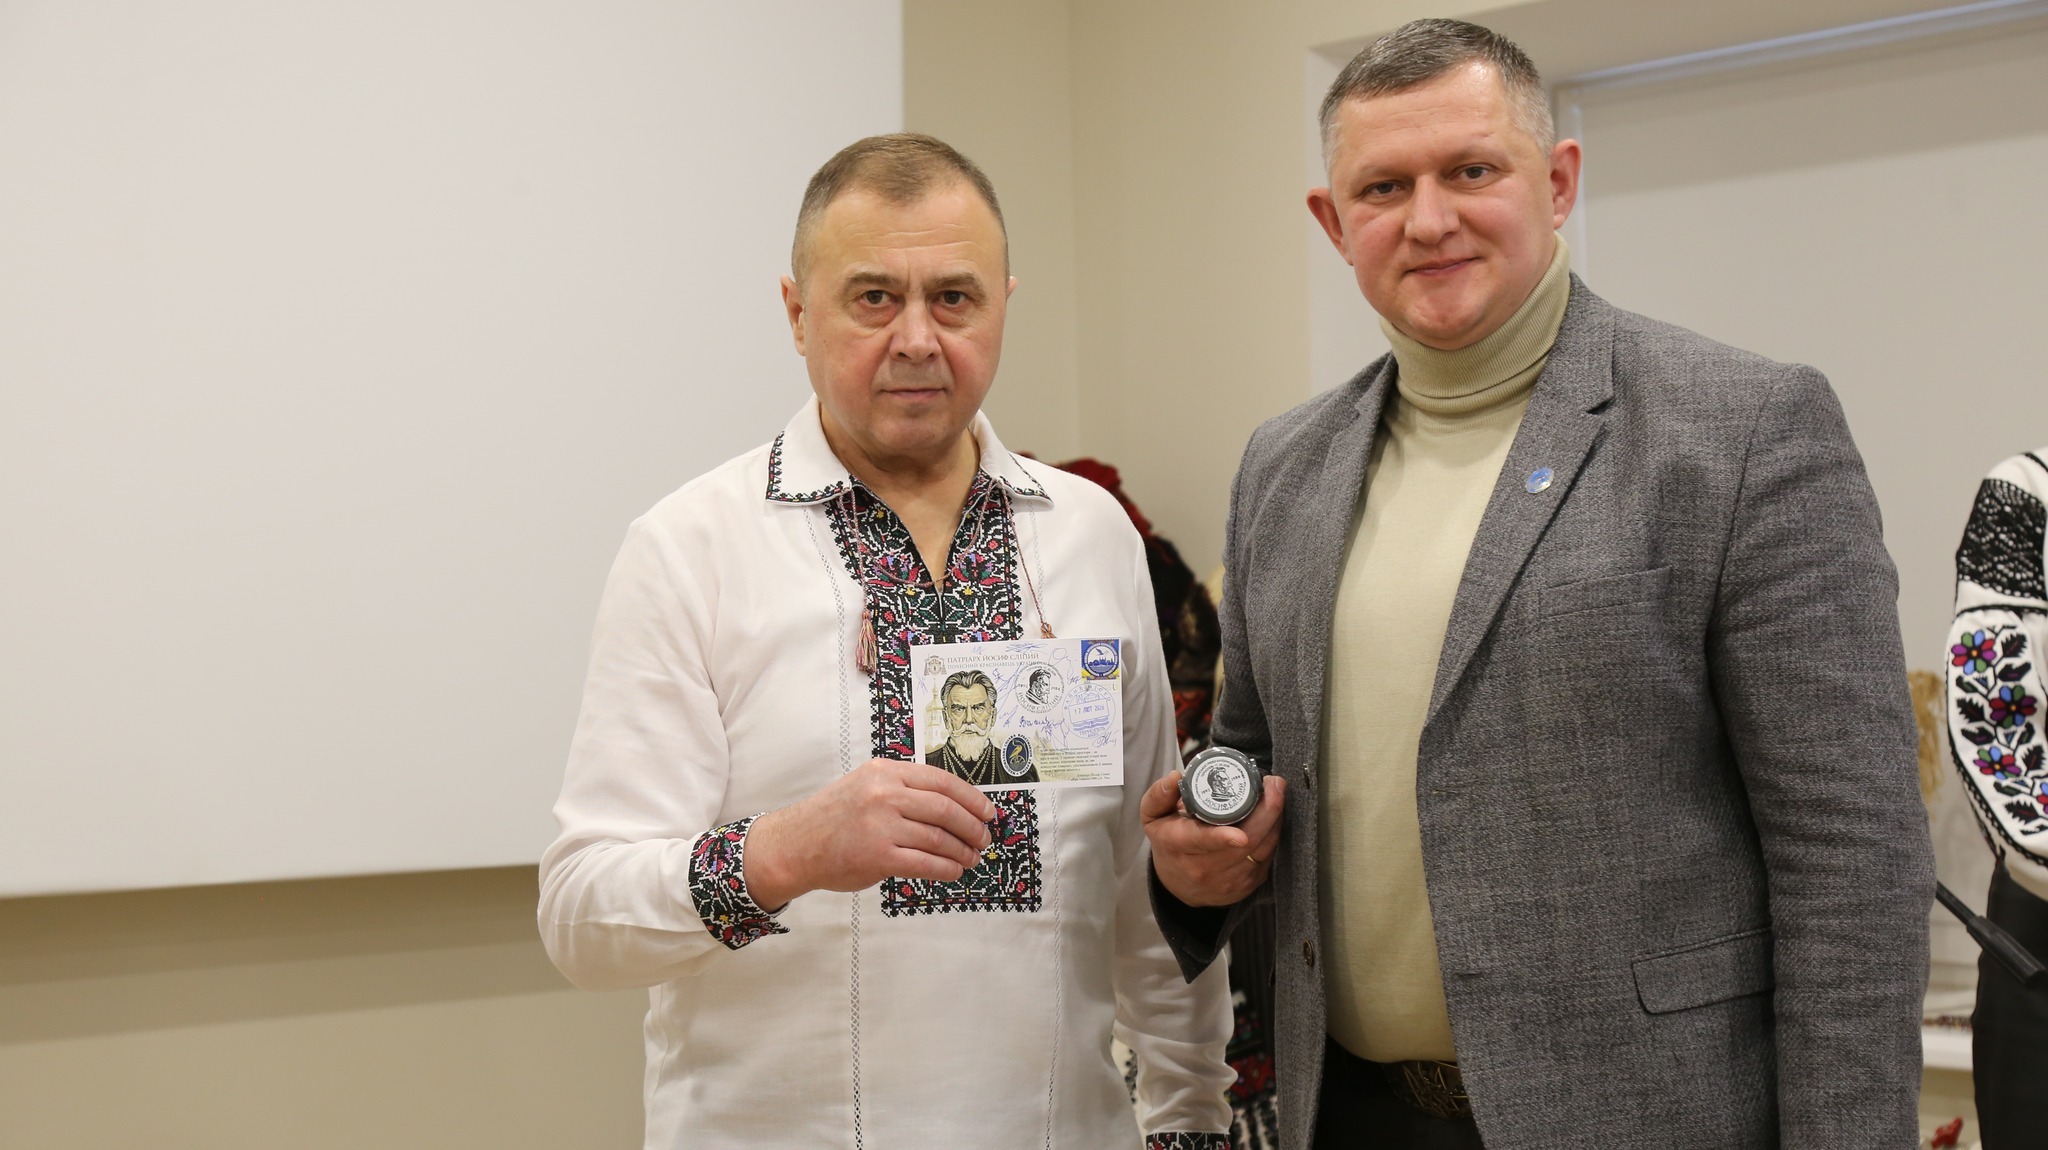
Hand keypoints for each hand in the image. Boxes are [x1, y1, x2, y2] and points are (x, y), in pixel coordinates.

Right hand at [743, 758, 998, 908]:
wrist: (796, 845)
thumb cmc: (832, 817)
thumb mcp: (865, 785)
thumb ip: (902, 788)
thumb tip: (951, 804)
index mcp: (885, 772)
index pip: (941, 781)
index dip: (971, 798)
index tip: (987, 811)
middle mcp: (884, 795)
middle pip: (945, 809)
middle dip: (972, 826)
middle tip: (984, 837)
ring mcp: (881, 826)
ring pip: (938, 838)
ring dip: (962, 851)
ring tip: (972, 857)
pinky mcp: (879, 856)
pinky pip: (925, 863)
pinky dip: (946, 868)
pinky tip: (954, 871)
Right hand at [1142, 770, 1285, 906]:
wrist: (1180, 885)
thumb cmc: (1169, 843)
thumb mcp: (1153, 817)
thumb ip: (1159, 795)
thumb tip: (1175, 776)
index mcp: (1178, 846)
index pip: (1200, 841)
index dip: (1221, 838)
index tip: (1239, 834)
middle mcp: (1203, 868)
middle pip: (1245, 843)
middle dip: (1267, 811)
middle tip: (1274, 783)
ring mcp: (1228, 881)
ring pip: (1262, 848)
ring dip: (1275, 819)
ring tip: (1275, 793)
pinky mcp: (1248, 886)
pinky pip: (1268, 856)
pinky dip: (1273, 834)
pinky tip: (1272, 817)